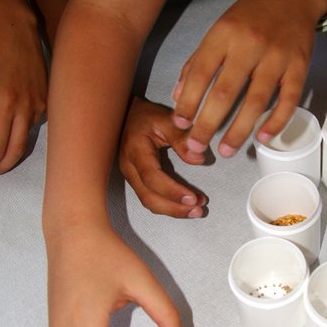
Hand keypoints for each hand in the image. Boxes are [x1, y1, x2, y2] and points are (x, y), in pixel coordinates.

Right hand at [119, 97, 206, 217]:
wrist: (128, 117)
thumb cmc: (147, 117)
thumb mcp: (165, 119)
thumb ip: (181, 137)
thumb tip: (198, 159)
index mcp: (136, 151)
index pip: (152, 177)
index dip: (172, 191)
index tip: (193, 198)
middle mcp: (130, 168)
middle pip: (149, 197)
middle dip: (174, 208)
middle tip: (198, 210)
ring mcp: (132, 177)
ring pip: (149, 202)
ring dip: (173, 210)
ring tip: (196, 210)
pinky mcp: (137, 181)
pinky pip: (151, 198)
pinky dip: (169, 206)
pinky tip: (186, 206)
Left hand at [172, 0, 326, 157]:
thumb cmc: (251, 15)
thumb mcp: (219, 29)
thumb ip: (198, 62)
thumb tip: (178, 96)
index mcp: (224, 34)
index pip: (201, 73)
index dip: (188, 101)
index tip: (180, 124)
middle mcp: (249, 45)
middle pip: (225, 92)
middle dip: (208, 124)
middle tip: (197, 148)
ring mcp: (277, 57)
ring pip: (255, 101)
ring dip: (239, 130)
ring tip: (226, 151)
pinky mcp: (300, 66)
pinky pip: (288, 99)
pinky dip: (276, 121)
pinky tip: (262, 138)